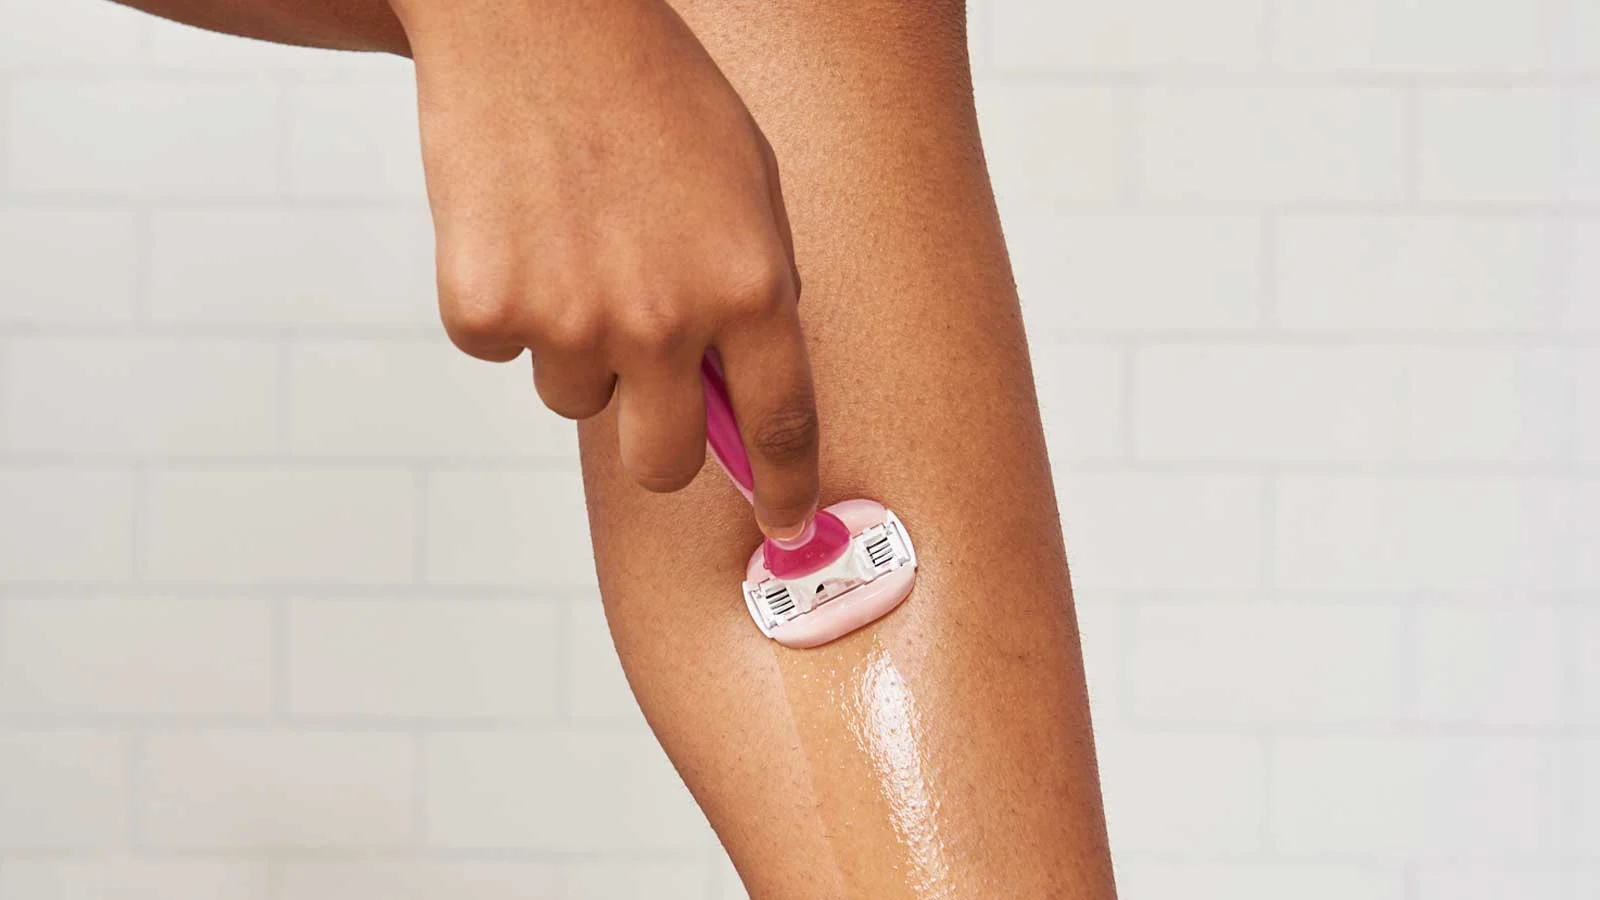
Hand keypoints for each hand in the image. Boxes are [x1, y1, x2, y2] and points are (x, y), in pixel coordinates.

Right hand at [391, 0, 818, 539]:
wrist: (536, 17)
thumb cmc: (654, 93)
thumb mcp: (748, 185)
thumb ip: (757, 296)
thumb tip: (742, 397)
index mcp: (749, 286)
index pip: (780, 426)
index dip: (786, 488)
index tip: (784, 524)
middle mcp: (665, 319)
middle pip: (662, 463)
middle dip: (658, 443)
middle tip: (646, 391)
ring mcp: (569, 318)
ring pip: (575, 397)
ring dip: (578, 345)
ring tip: (577, 241)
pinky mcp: (484, 305)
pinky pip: (502, 348)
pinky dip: (508, 303)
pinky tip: (521, 226)